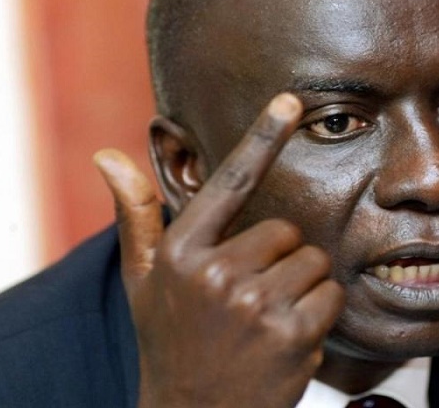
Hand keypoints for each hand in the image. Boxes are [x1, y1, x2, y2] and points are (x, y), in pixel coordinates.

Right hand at [94, 93, 344, 407]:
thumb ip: (136, 217)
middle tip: (252, 296)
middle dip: (279, 259)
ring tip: (267, 320)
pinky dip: (319, 315)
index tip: (290, 100)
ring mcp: (256, 304)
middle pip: (288, 232)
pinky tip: (287, 339)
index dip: (262, 136)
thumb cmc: (171, 339)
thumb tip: (107, 155)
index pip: (230, 182)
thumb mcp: (145, 281)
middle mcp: (217, 272)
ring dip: (300, 288)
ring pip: (314, 263)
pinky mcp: (292, 333)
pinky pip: (331, 296)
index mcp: (182, 251)